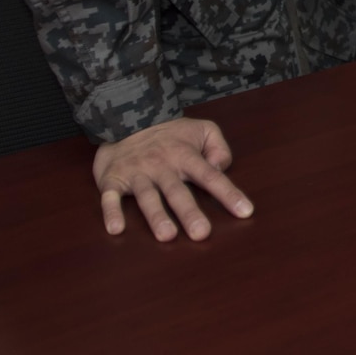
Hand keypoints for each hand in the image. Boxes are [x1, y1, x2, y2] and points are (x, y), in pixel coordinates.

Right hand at [93, 117, 251, 242]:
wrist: (127, 118)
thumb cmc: (171, 133)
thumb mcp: (203, 130)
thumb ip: (218, 148)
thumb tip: (221, 169)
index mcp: (186, 156)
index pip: (211, 176)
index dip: (229, 194)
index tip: (245, 212)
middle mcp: (162, 166)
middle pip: (178, 192)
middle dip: (190, 213)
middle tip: (202, 234)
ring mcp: (136, 174)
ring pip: (147, 197)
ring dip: (156, 216)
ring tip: (166, 235)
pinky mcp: (112, 180)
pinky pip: (110, 197)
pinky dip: (111, 212)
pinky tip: (116, 229)